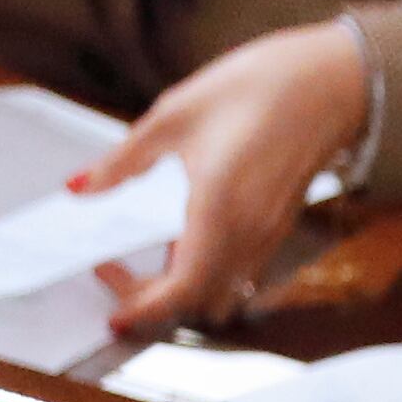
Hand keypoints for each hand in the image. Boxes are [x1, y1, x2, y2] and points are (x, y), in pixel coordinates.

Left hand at [74, 19, 369, 336]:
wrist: (323, 87)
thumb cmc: (252, 92)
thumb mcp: (170, 119)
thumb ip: (121, 163)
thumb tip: (79, 189)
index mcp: (219, 211)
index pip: (182, 289)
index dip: (144, 308)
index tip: (113, 315)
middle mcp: (249, 236)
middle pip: (199, 301)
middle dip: (155, 300)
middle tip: (114, 273)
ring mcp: (268, 236)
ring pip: (221, 291)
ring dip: (182, 286)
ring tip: (149, 252)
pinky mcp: (277, 229)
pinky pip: (238, 271)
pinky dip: (206, 269)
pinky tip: (184, 234)